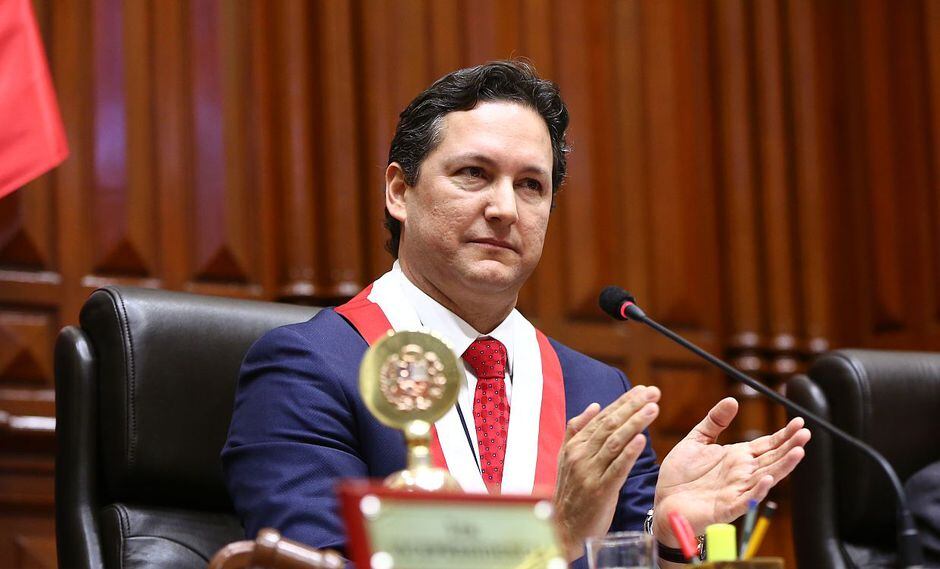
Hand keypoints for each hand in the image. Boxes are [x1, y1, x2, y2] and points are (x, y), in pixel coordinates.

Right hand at [553, 385, 660, 560]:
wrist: (562, 528)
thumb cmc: (570, 493)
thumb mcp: (566, 458)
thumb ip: (577, 430)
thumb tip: (594, 405)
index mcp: (574, 445)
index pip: (603, 417)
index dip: (624, 402)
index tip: (643, 390)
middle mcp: (580, 455)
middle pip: (610, 425)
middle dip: (633, 406)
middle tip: (653, 392)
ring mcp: (589, 472)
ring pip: (614, 442)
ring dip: (635, 423)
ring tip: (653, 409)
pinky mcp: (600, 490)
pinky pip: (616, 468)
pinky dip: (629, 452)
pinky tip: (642, 440)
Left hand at [652, 397, 810, 545]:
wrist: (663, 499)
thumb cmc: (681, 473)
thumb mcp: (697, 440)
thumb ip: (714, 422)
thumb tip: (732, 401)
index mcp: (737, 457)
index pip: (767, 444)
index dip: (784, 435)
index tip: (799, 422)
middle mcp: (742, 474)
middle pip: (772, 459)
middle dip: (790, 447)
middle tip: (806, 433)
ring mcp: (736, 491)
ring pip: (765, 478)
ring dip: (782, 467)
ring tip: (798, 452)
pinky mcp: (726, 508)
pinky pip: (745, 500)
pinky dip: (757, 491)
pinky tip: (768, 479)